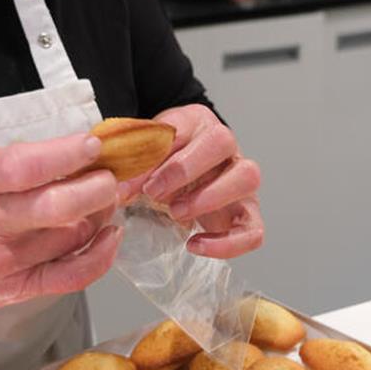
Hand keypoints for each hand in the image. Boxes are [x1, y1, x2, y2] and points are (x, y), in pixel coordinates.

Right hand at [0, 133, 121, 316]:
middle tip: (113, 175)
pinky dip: (99, 256)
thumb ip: (13, 160)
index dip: (66, 155)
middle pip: (57, 207)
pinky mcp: (15, 289)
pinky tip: (110, 237)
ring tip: (107, 199)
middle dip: (98, 188)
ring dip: (101, 214)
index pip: (26, 167)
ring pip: (71, 236)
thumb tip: (71, 151)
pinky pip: (70, 276)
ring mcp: (4, 261)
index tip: (93, 145)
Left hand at [119, 104, 262, 259]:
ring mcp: (241, 181)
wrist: (177, 183)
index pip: (184, 127)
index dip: (159, 153)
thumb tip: (117, 187)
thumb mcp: (141, 159)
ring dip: (210, 197)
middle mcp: (226, 148)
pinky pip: (253, 230)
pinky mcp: (247, 214)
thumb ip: (130, 165)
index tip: (136, 181)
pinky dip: (227, 243)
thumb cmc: (160, 166)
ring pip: (248, 177)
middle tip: (153, 192)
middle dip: (184, 169)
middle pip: (224, 141)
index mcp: (197, 124)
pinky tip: (195, 245)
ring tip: (177, 213)